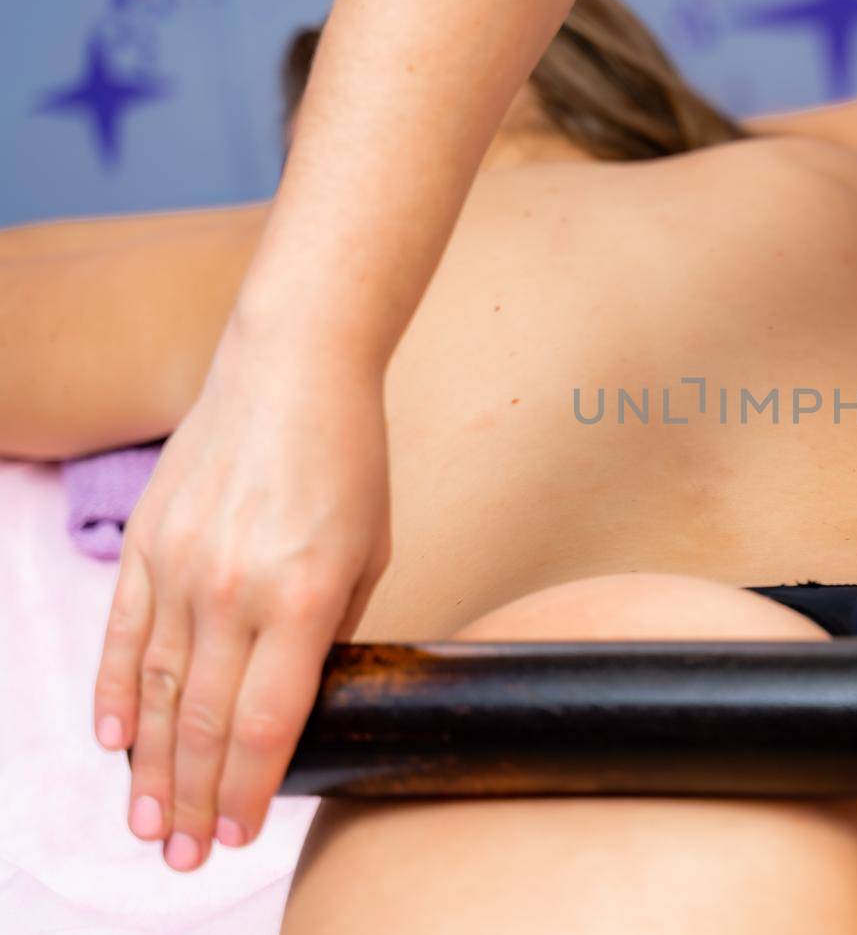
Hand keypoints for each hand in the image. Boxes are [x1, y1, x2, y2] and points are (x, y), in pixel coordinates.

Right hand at [92, 324, 390, 871]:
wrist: (292, 370)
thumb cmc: (349, 462)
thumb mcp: (369, 553)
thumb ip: (334, 631)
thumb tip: (305, 698)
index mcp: (305, 595)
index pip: (268, 720)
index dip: (253, 787)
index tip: (243, 832)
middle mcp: (235, 587)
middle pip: (207, 720)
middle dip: (197, 797)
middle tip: (187, 855)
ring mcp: (181, 564)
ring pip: (159, 690)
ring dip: (152, 766)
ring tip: (149, 823)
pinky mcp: (147, 543)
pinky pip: (123, 634)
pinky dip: (118, 693)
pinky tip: (116, 742)